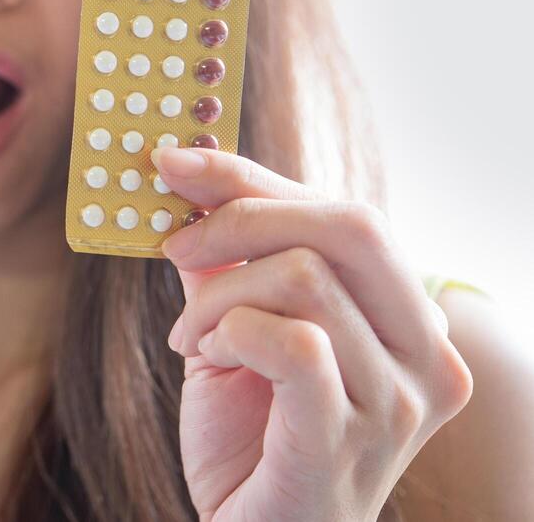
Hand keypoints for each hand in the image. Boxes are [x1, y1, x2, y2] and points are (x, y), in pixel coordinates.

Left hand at [152, 145, 474, 521]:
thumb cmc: (251, 435)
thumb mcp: (236, 325)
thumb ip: (223, 256)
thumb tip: (182, 170)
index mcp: (409, 316)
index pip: (345, 212)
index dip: (252, 177)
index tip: (175, 160)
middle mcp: (428, 355)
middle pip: (351, 226)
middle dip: (244, 216)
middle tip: (175, 243)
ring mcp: (399, 404)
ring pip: (307, 279)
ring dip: (220, 296)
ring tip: (192, 336)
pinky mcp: (347, 443)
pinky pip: (295, 345)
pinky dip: (234, 333)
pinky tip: (211, 358)